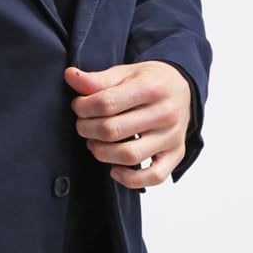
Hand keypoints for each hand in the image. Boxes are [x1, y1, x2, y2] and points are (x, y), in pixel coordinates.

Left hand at [64, 60, 191, 188]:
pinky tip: (114, 169)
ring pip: (130, 155)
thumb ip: (97, 79)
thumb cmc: (149, 81)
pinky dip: (130, 179)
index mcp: (152, 88)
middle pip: (113, 130)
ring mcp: (171, 137)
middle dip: (87, 129)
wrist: (182, 88)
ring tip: (94, 142)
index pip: (106, 103)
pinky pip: (154, 177)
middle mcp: (165, 113)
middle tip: (83, 124)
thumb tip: (70, 76)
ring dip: (101, 152)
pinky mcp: (175, 154)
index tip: (78, 106)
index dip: (83, 107)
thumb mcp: (124, 73)